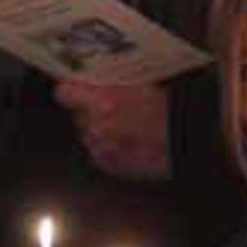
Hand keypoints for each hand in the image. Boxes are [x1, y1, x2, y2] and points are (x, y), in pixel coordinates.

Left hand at [53, 82, 169, 180]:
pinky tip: (128, 141)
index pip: (65, 93)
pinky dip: (109, 147)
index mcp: (100, 101)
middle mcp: (95, 126)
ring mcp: (100, 148)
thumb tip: (100, 82)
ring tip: (126, 126)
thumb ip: (113, 84)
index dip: (70, 90)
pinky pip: (99, 152)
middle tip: (112, 106)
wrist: (182, 140)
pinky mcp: (109, 165)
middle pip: (78, 115)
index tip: (73, 88)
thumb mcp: (140, 84)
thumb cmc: (167, 112)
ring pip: (88, 135)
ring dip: (100, 130)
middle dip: (91, 111)